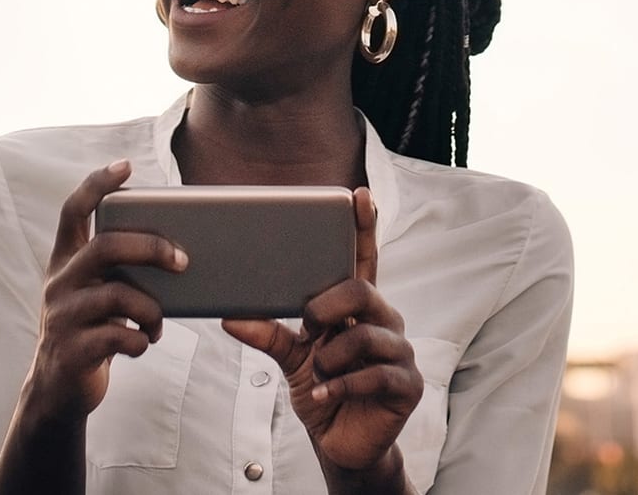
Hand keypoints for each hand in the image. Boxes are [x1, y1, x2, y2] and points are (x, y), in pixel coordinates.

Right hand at [26, 160, 188, 422]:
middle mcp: (60, 282)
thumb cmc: (92, 328)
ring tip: (158, 323)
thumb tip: (181, 249)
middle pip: (106, 245)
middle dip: (151, 247)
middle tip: (183, 260)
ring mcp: (62, 317)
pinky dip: (141, 339)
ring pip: (117, 293)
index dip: (97, 184)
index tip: (125, 166)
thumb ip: (120, 267)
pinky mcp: (72, 351)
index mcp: (67, 260)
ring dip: (152, 308)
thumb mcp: (98, 290)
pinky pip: (118, 335)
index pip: (74, 210)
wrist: (59, 390)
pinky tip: (143, 342)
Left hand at [223, 187, 422, 474]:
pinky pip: (373, 376)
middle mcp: (383, 321)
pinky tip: (326, 394)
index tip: (358, 194)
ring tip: (319, 371)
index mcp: (358, 306)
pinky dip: (341, 386)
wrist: (340, 442)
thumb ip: (268, 333)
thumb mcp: (291, 357)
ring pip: (366, 335)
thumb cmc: (323, 387)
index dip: (363, 227)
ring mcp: (399, 352)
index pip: (364, 259)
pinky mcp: (406, 385)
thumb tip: (231, 316)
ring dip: (332, 357)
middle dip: (328, 305)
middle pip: (360, 290)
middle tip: (307, 324)